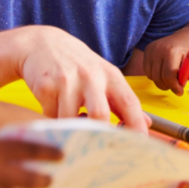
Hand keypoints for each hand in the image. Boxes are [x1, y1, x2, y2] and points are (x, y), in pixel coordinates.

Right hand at [18, 26, 148, 132]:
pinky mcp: (46, 85)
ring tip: (70, 117)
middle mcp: (91, 76)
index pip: (129, 102)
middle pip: (100, 114)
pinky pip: (51, 116)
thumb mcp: (103, 74)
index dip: (136, 125)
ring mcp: (67, 80)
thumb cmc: (77, 63)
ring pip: (71, 120)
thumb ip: (122, 99)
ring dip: (70, 126)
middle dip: (98, 133)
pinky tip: (53, 104)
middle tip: (95, 144)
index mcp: (110, 75)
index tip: (139, 144)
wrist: (41, 43)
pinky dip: (53, 118)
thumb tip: (146, 123)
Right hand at [143, 27, 188, 96]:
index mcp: (173, 51)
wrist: (186, 37)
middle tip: (177, 85)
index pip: (169, 75)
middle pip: (158, 78)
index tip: (180, 91)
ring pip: (152, 76)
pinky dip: (156, 76)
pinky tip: (164, 71)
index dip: (174, 86)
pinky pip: (147, 71)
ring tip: (172, 76)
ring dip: (162, 81)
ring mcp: (151, 49)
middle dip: (168, 86)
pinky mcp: (147, 50)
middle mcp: (159, 48)